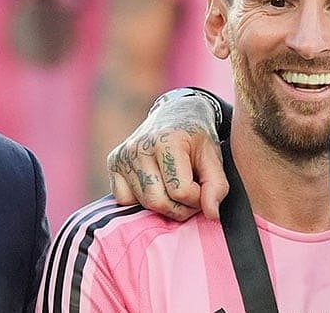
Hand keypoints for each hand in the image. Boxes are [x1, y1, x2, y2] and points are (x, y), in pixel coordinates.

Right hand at [107, 94, 227, 220]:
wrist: (177, 114)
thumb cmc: (197, 138)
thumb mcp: (214, 157)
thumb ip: (216, 186)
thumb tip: (212, 215)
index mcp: (167, 141)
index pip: (180, 191)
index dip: (197, 198)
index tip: (204, 188)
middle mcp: (139, 147)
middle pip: (158, 202)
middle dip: (181, 208)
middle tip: (192, 196)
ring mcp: (123, 156)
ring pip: (143, 204)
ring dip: (165, 206)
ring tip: (177, 189)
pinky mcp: (113, 164)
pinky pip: (125, 200)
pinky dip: (142, 201)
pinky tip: (157, 185)